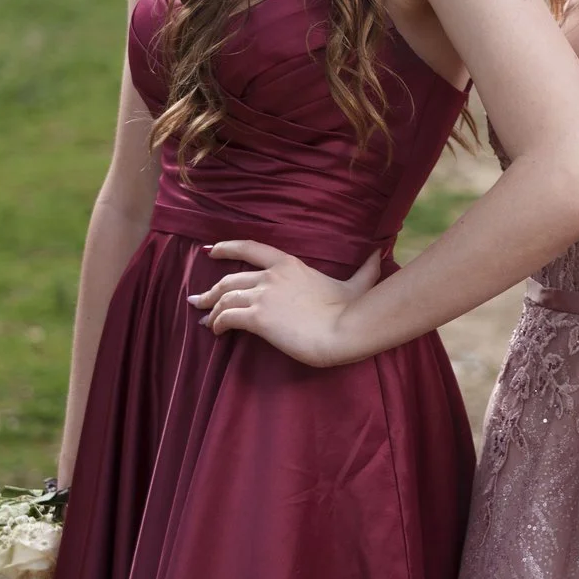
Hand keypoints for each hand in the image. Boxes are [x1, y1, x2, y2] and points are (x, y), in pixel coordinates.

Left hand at [191, 241, 381, 365]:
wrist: (344, 330)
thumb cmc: (352, 309)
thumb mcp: (359, 284)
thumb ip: (365, 269)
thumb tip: (380, 255)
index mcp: (289, 265)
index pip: (250, 248)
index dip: (227, 247)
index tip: (210, 251)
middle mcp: (271, 276)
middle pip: (230, 279)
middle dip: (211, 290)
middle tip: (198, 299)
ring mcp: (263, 296)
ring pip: (224, 299)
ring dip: (211, 309)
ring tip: (204, 319)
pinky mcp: (257, 318)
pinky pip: (226, 318)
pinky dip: (217, 324)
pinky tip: (216, 331)